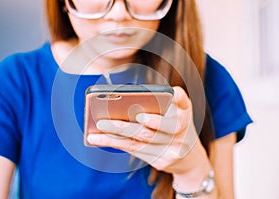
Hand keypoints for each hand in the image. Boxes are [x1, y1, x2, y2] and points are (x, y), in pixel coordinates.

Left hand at [87, 86, 206, 173]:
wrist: (189, 157)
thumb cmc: (178, 123)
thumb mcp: (180, 109)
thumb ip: (171, 98)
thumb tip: (147, 94)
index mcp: (184, 116)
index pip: (175, 113)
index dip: (157, 118)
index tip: (139, 117)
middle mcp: (179, 136)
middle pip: (147, 133)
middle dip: (124, 128)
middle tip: (103, 121)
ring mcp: (169, 152)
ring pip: (137, 144)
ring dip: (113, 137)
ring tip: (94, 132)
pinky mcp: (159, 162)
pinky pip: (134, 151)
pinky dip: (115, 144)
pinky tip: (99, 139)